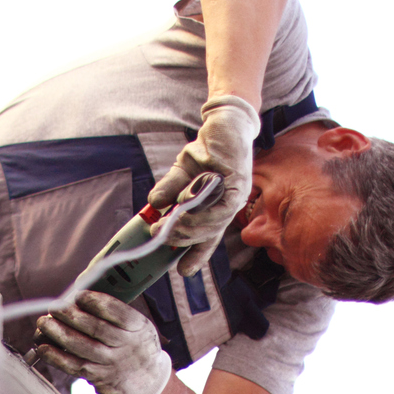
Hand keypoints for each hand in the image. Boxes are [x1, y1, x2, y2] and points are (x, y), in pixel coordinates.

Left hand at [34, 291, 171, 393]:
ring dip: (58, 333)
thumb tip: (77, 297)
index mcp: (138, 326)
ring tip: (44, 323)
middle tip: (54, 307)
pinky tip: (43, 347)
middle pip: (94, 328)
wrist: (148, 382)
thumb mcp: (138, 326)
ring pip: (80, 346)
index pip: (116, 312)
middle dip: (70, 315)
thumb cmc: (135, 345)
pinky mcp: (97, 377)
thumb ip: (114, 312)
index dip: (94, 302)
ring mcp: (110, 363)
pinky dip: (55, 357)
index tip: (78, 296)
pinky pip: (73, 365)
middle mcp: (125, 345)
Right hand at [148, 95, 258, 275]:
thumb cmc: (206, 150)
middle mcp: (228, 206)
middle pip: (209, 233)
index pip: (207, 237)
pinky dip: (202, 210)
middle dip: (184, 240)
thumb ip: (169, 189)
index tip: (183, 270)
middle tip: (159, 237)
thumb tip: (154, 204)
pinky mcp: (238, 182)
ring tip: (166, 226)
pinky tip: (184, 208)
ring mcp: (236, 196)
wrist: (223, 123)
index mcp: (216, 208)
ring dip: (189, 227)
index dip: (196, 254)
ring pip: (215, 223)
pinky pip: (222, 206)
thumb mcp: (180, 172)